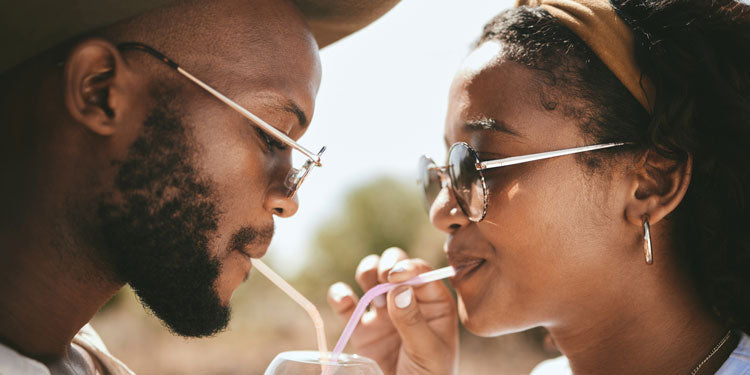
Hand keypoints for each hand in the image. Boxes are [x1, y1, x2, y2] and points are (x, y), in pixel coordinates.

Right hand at [327, 247, 457, 374]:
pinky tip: (344, 300)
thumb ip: (414, 321)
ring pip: (371, 275)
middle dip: (387, 265)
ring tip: (375, 300)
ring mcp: (382, 312)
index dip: (408, 267)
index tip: (395, 275)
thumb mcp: (429, 353)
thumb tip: (399, 289)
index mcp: (434, 304)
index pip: (422, 272)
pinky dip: (339, 294)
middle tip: (385, 280)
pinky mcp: (360, 327)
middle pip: (395, 265)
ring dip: (367, 274)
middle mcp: (408, 301)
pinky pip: (345, 302)